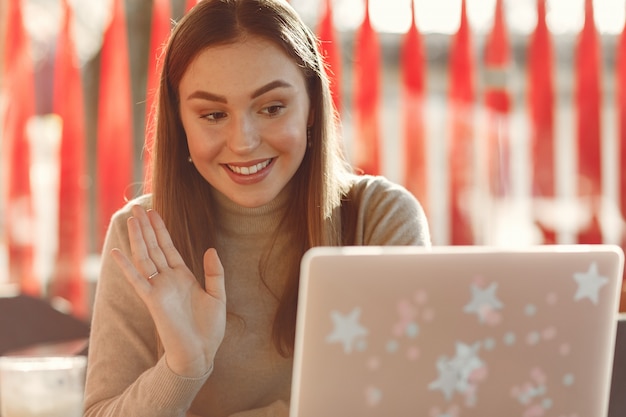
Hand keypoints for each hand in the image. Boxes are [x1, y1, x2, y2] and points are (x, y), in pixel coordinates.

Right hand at [111, 205, 226, 377]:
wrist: (201, 352)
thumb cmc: (210, 328)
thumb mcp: (218, 295)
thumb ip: (214, 272)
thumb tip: (210, 249)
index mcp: (183, 276)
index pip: (168, 247)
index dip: (161, 230)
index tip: (153, 212)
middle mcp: (168, 280)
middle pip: (154, 248)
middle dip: (146, 228)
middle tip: (137, 207)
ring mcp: (159, 289)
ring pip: (146, 258)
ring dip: (138, 239)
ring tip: (131, 219)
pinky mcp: (153, 301)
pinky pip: (138, 281)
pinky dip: (127, 267)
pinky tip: (118, 252)